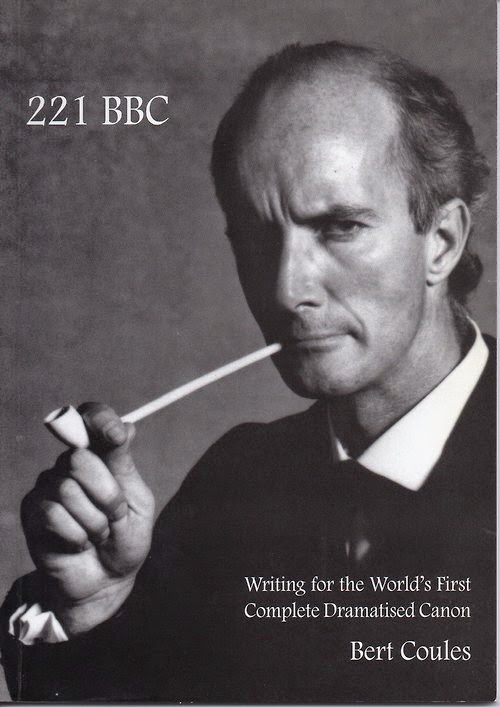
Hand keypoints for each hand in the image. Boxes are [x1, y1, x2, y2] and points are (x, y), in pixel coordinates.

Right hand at [21, 403, 154, 634]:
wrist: (107, 582)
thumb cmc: (126, 539)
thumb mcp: (137, 502)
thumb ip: (124, 466)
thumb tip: (126, 426)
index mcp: (101, 456)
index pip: (91, 418)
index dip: (99, 418)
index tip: (114, 434)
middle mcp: (71, 465)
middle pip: (79, 458)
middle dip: (106, 494)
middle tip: (114, 515)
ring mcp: (49, 487)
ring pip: (68, 490)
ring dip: (93, 521)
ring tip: (98, 534)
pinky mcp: (33, 512)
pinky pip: (52, 514)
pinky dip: (76, 535)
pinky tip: (79, 543)